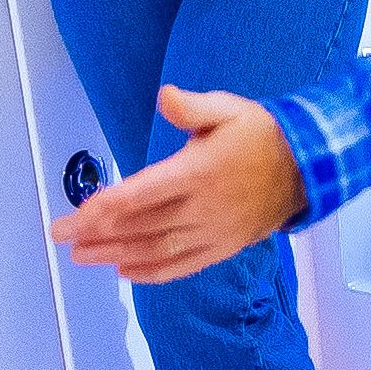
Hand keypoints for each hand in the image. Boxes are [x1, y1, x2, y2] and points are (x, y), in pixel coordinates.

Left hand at [50, 86, 307, 283]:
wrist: (309, 169)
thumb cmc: (261, 134)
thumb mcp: (228, 108)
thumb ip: (192, 106)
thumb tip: (165, 97)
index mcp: (198, 172)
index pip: (141, 195)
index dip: (104, 208)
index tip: (74, 215)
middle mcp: (203, 208)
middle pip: (140, 226)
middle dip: (97, 233)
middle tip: (62, 237)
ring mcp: (214, 232)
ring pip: (156, 250)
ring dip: (115, 254)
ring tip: (82, 256)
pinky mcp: (223, 247)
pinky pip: (183, 265)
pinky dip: (152, 272)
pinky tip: (125, 272)